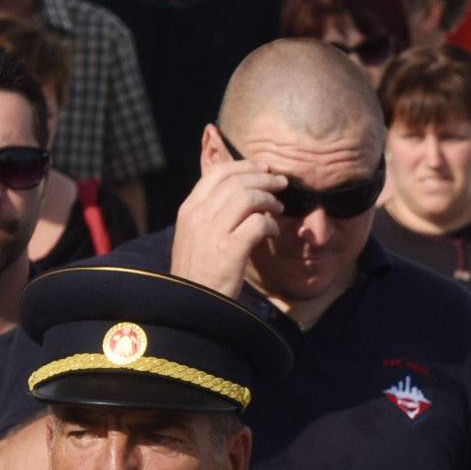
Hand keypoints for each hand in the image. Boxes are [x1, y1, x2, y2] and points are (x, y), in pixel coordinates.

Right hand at [169, 151, 288, 296]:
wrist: (191, 303)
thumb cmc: (197, 272)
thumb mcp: (193, 235)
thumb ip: (210, 213)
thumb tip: (240, 194)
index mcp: (189, 209)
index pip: (217, 173)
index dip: (244, 166)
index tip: (262, 168)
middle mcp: (199, 215)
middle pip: (237, 181)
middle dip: (264, 179)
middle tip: (281, 183)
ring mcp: (213, 231)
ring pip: (249, 197)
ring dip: (269, 199)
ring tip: (279, 207)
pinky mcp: (229, 249)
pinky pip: (258, 223)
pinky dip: (271, 225)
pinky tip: (274, 233)